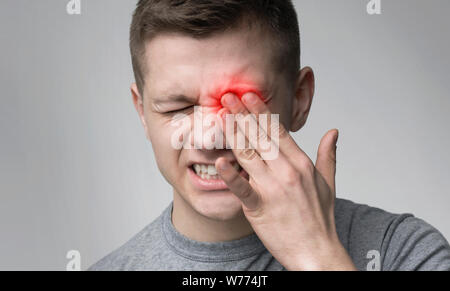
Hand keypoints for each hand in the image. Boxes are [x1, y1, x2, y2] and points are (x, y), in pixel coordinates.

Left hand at [215, 92, 355, 270]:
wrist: (316, 252)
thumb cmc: (320, 218)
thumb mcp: (329, 183)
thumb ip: (327, 155)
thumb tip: (333, 131)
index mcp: (301, 163)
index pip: (278, 130)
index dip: (261, 111)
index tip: (249, 96)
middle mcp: (287, 171)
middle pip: (261, 137)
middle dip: (242, 114)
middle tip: (227, 95)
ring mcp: (273, 189)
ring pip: (249, 154)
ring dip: (233, 133)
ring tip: (221, 115)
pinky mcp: (260, 207)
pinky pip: (242, 188)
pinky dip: (230, 175)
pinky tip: (220, 161)